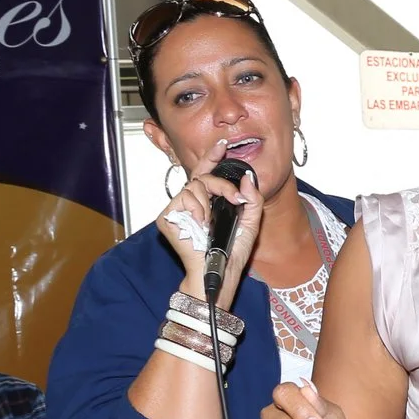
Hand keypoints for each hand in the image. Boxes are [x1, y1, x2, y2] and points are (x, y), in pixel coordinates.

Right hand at [159, 161, 261, 304]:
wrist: (219, 272)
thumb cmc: (232, 253)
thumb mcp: (251, 223)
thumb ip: (252, 199)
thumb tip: (248, 178)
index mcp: (209, 202)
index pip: (207, 174)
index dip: (212, 158)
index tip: (222, 146)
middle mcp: (192, 203)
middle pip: (202, 177)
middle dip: (221, 184)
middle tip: (235, 199)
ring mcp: (178, 210)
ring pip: (193, 186)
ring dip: (210, 200)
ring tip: (213, 220)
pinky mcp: (166, 217)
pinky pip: (183, 199)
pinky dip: (197, 209)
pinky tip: (201, 224)